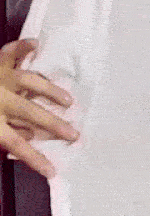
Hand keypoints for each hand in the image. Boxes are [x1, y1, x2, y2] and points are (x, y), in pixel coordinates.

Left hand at [0, 39, 79, 178]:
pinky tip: (34, 44)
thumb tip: (25, 135)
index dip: (36, 160)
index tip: (52, 171)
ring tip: (68, 100)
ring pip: (31, 83)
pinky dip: (22, 47)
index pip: (18, 145)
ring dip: (51, 92)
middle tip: (75, 134)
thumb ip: (1, 136)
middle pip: (33, 114)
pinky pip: (9, 53)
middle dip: (55, 125)